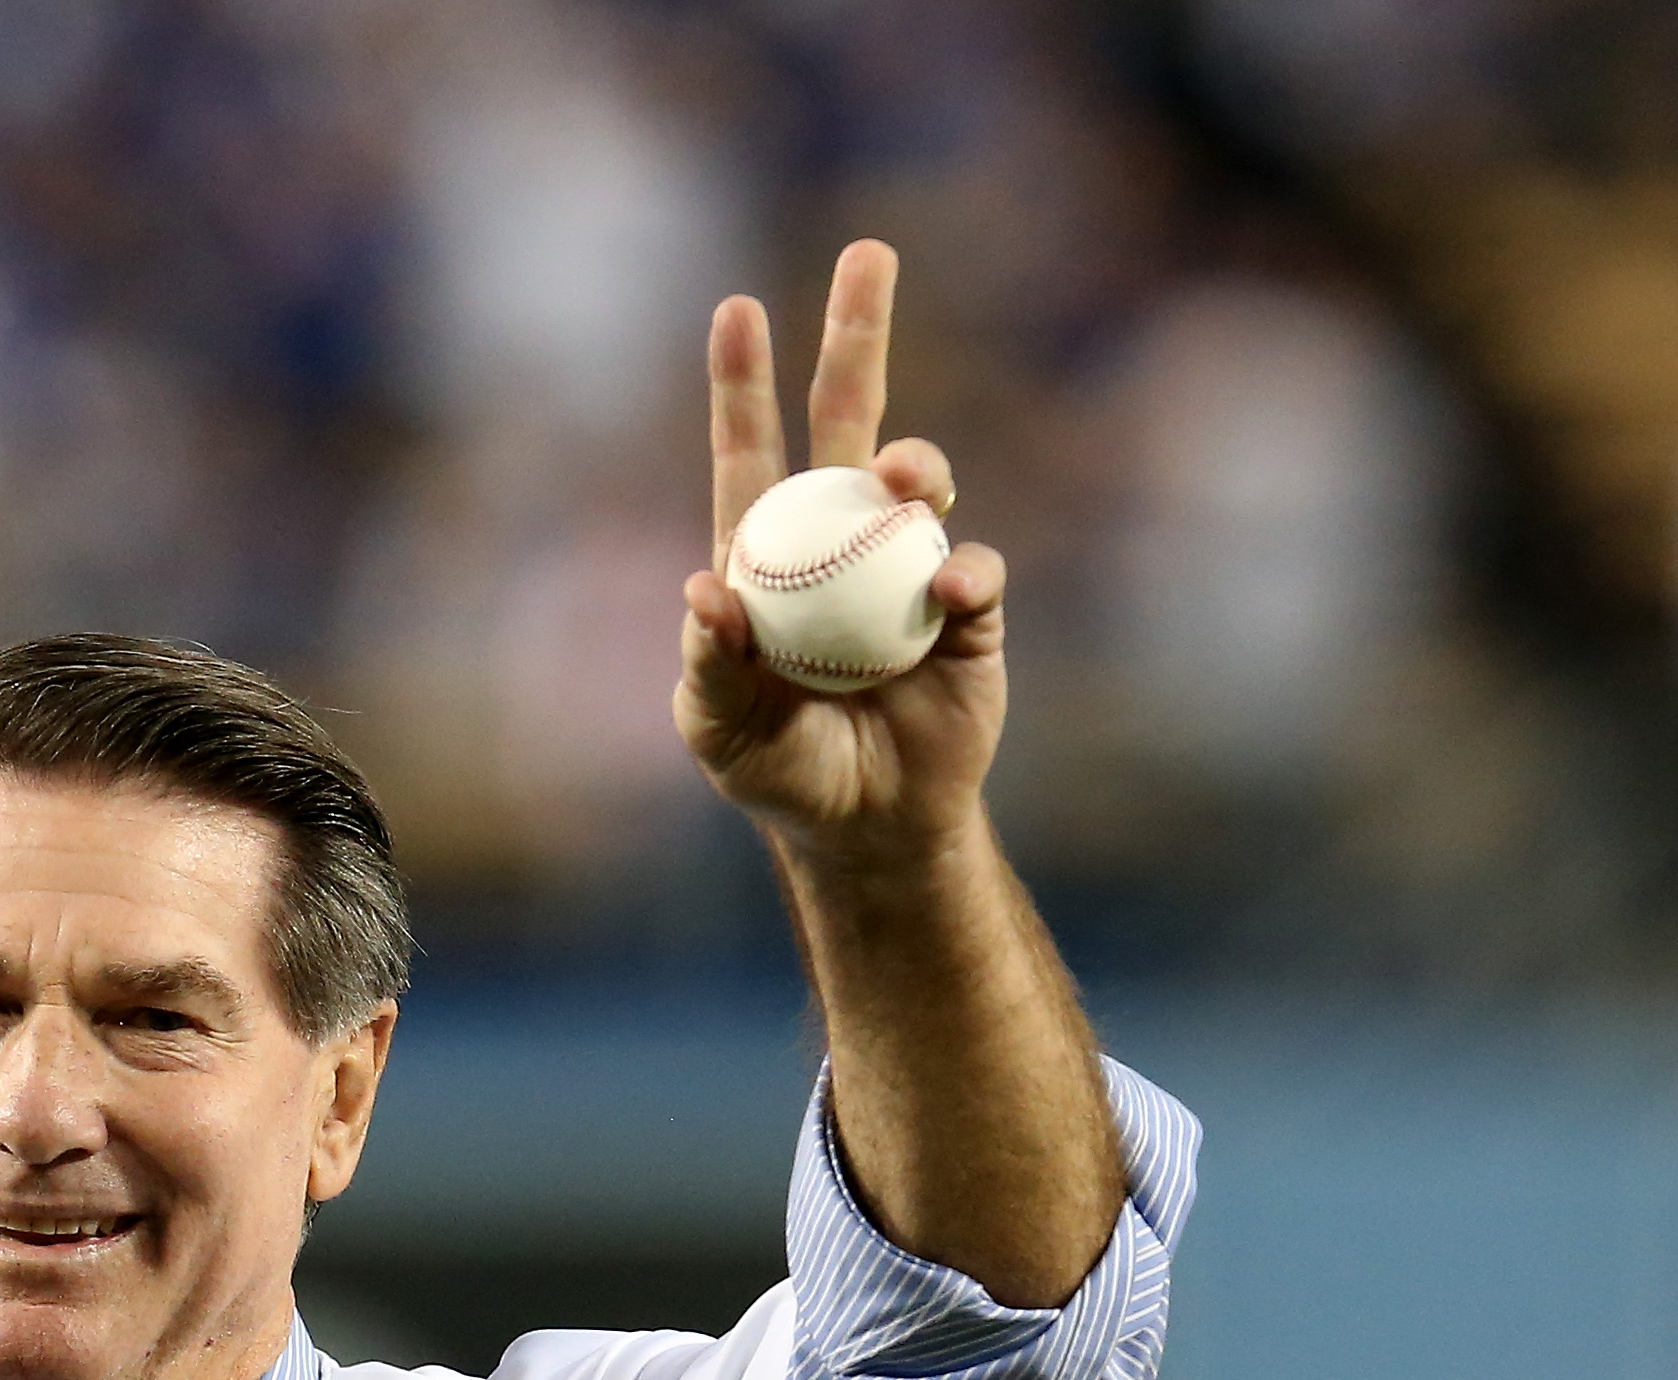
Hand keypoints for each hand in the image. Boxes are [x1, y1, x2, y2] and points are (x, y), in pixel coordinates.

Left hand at [674, 240, 1003, 875]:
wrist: (868, 827)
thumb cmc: (780, 773)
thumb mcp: (722, 731)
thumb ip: (710, 665)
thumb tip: (704, 588)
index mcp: (768, 556)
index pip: (752, 452)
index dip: (745, 385)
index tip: (737, 308)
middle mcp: (840, 543)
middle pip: (851, 422)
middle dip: (858, 336)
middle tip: (869, 254)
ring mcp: (907, 569)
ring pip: (923, 482)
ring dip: (921, 464)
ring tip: (913, 479)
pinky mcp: (970, 616)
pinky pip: (974, 572)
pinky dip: (964, 574)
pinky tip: (948, 593)